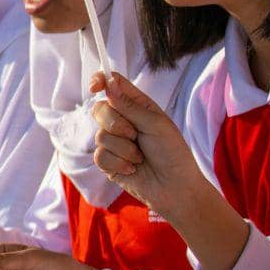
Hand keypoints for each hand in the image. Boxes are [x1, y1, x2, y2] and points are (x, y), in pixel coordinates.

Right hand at [90, 72, 206, 217]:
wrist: (176, 189)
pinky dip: (119, 163)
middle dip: (115, 124)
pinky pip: (100, 156)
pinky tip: (133, 169)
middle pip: (100, 109)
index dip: (100, 80)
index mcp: (137, 106)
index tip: (94, 87)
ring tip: (140, 157)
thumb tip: (108, 84)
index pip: (112, 85)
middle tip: (135, 135)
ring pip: (100, 135)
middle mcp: (122, 121)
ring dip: (124, 149)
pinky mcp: (108, 162)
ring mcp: (114, 142)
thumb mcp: (156, 124)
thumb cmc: (173, 154)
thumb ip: (130, 106)